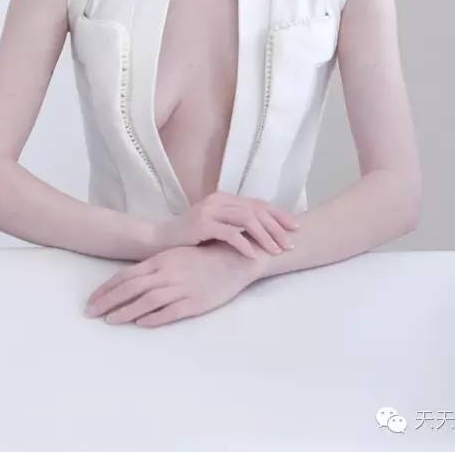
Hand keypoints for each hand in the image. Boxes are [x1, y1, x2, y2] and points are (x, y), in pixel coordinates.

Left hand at [83, 240, 262, 327]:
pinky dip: (154, 318)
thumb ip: (154, 266)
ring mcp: (182, 288)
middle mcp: (168, 272)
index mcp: (161, 260)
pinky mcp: (195, 302)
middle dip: (108, 301)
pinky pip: (170, 312)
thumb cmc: (202, 256)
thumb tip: (131, 280)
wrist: (234, 259)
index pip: (127, 275)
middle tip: (90, 313)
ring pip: (147, 301)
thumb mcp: (175, 255)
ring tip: (110, 321)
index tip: (91, 299)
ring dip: (126, 312)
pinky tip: (141, 324)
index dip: (107, 288)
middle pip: (131, 288)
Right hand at [152, 191, 299, 257]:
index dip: (278, 214)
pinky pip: (229, 233)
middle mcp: (219, 200)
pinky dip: (244, 244)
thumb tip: (264, 234)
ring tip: (276, 250)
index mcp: (224, 198)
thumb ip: (235, 226)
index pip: (258, 203)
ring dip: (265, 236)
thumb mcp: (216, 228)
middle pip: (256, 210)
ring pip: (246, 219)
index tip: (295, 228)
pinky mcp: (201, 223)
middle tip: (290, 243)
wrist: (159, 240)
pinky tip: (252, 255)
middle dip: (277, 227)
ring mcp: (210, 210)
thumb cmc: (189, 238)